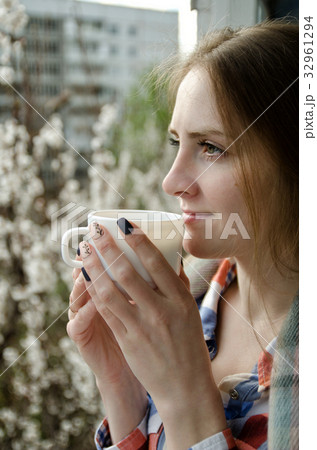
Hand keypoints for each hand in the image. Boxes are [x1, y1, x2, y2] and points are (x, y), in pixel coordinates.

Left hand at [80, 220, 226, 446]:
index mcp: (180, 300)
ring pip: (111, 291)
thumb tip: (169, 258)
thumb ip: (178, 284)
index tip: (124, 223)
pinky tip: (86, 278)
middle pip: (128, 273)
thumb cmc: (189, 345)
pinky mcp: (127, 341)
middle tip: (96, 231)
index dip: (138, 240)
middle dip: (108, 248)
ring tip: (85, 251)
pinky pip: (106, 312)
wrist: (185, 386)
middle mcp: (161, 311)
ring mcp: (142, 327)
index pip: (157, 262)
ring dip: (94, 267)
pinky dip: (94, 292)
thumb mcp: (190, 311)